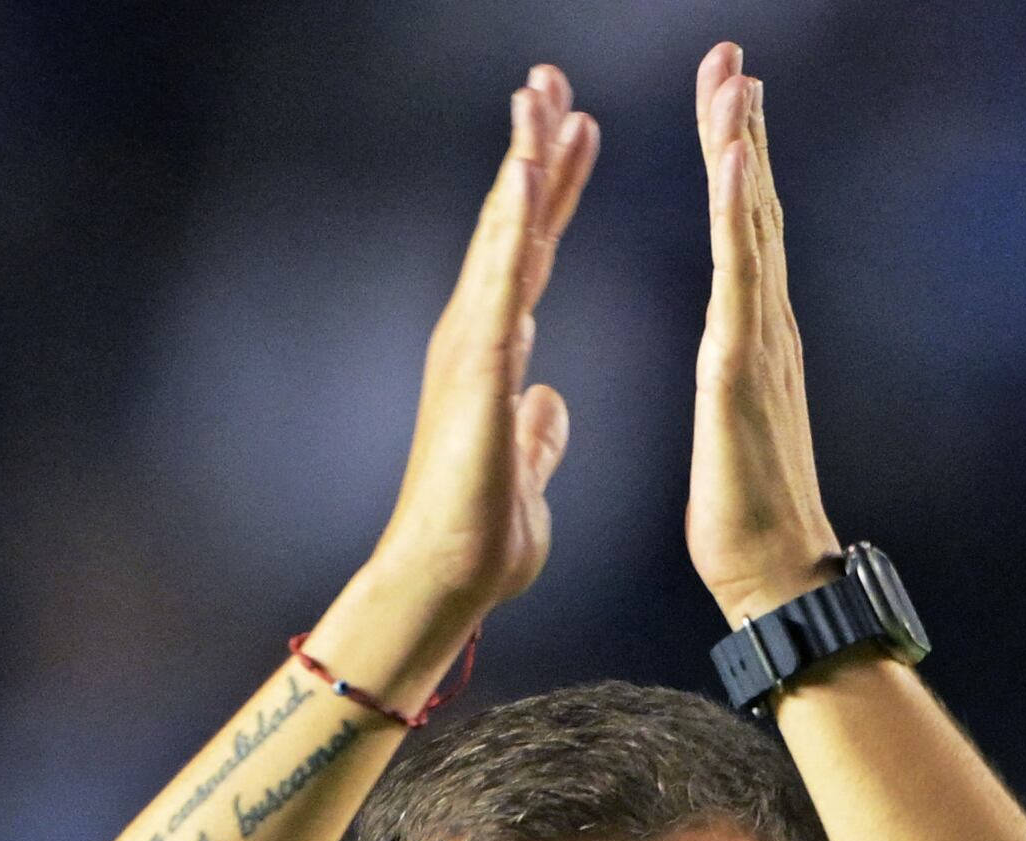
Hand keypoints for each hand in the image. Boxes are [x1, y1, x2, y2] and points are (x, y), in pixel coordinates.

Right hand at [325, 67, 595, 690]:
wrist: (449, 578)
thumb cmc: (482, 535)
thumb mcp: (526, 466)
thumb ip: (536, 429)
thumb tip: (548, 404)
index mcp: (497, 349)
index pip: (532, 250)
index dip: (554, 189)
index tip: (576, 131)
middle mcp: (479, 333)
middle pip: (511, 221)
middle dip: (530, 145)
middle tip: (548, 76)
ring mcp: (473, 345)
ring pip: (501, 235)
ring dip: (519, 161)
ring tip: (537, 95)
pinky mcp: (479, 369)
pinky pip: (502, 282)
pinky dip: (513, 227)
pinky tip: (526, 175)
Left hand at [689, 41, 840, 625]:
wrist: (774, 576)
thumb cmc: (747, 518)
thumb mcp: (729, 425)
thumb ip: (733, 377)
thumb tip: (731, 353)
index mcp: (750, 336)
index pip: (742, 230)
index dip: (735, 161)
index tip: (727, 98)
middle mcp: (765, 324)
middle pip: (754, 206)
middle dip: (741, 127)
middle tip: (731, 56)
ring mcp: (759, 340)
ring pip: (752, 224)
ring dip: (741, 147)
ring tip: (733, 80)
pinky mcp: (741, 367)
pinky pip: (738, 273)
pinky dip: (736, 210)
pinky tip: (732, 160)